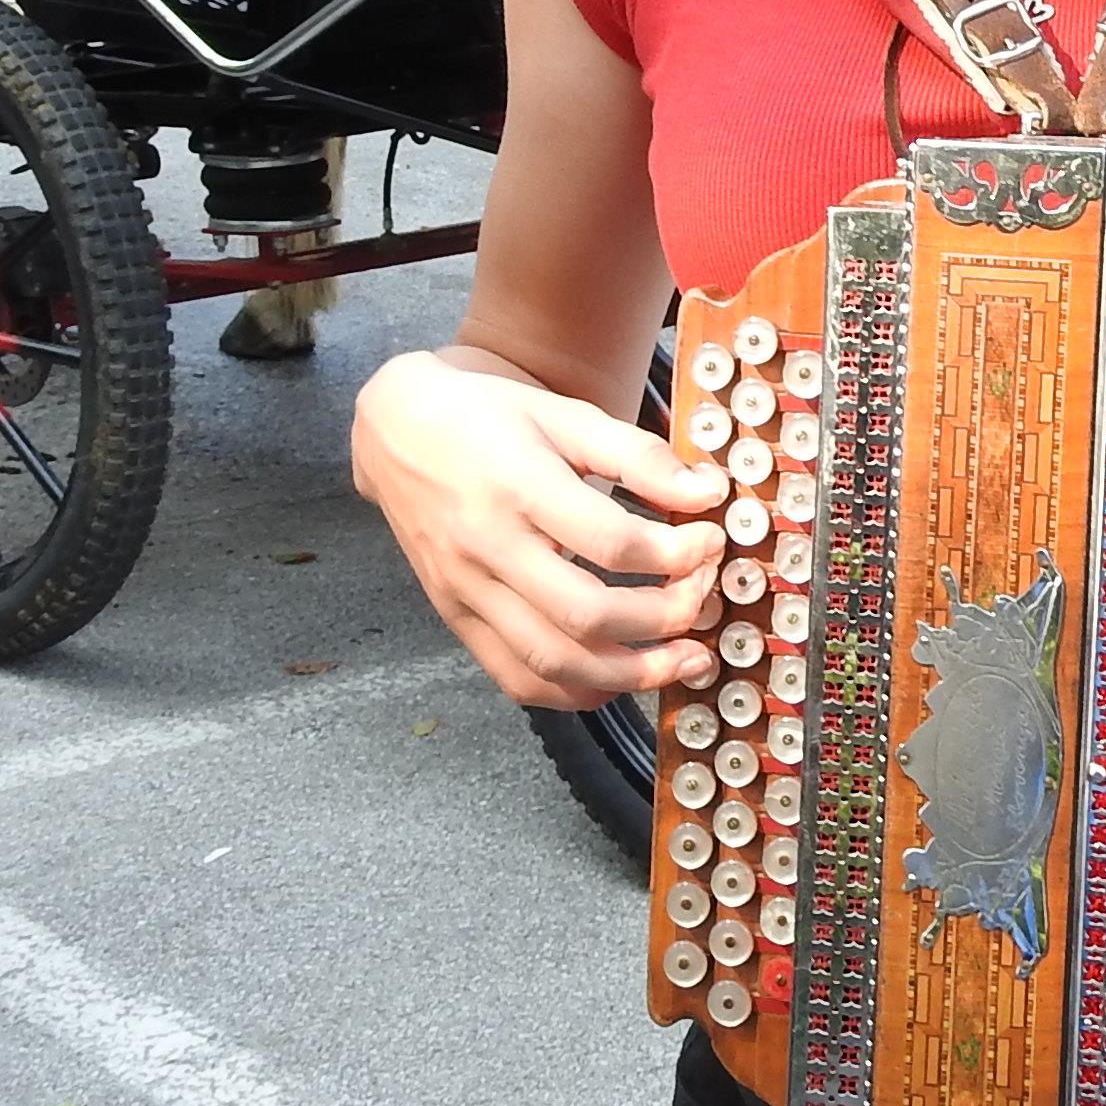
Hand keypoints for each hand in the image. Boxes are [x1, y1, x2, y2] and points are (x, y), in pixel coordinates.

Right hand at [350, 346, 724, 707]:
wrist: (397, 429)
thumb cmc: (488, 417)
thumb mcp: (565, 413)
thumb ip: (638, 454)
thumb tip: (708, 493)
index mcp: (517, 485)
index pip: (611, 542)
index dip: (676, 554)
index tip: (709, 542)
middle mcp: (486, 547)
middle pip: (586, 615)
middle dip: (663, 621)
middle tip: (704, 602)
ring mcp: (465, 591)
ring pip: (552, 661)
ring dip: (630, 675)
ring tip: (683, 662)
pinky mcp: (456, 618)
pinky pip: (516, 678)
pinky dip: (574, 692)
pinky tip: (618, 680)